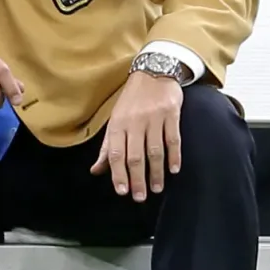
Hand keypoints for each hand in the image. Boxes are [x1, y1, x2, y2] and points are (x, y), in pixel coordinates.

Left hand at [91, 71, 182, 201]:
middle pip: (135, 156)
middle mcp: (134, 122)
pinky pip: (173, 139)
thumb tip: (96, 170)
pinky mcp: (172, 114)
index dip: (118, 174)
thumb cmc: (131, 101)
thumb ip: (108, 147)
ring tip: (156, 188)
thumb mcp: (115, 121)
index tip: (122, 191)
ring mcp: (154, 118)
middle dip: (137, 179)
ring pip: (154, 150)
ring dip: (156, 172)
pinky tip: (173, 170)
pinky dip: (174, 156)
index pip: (115, 154)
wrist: (153, 72)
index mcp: (117, 125)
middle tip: (140, 197)